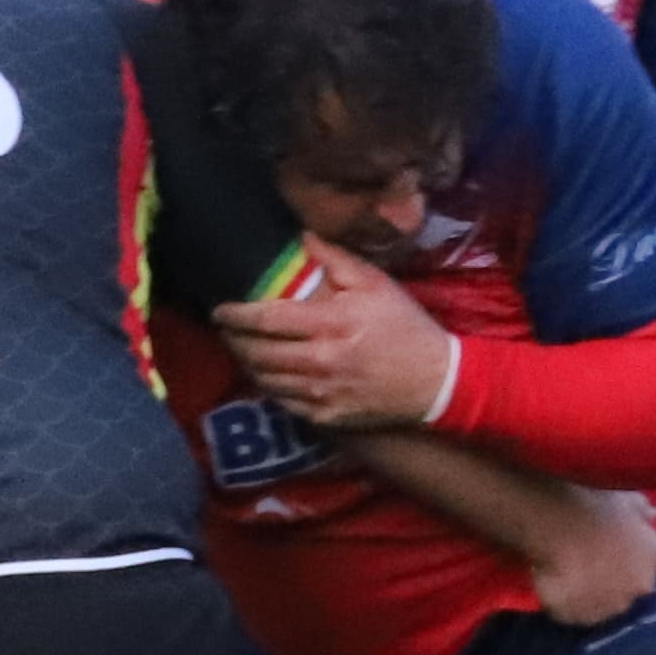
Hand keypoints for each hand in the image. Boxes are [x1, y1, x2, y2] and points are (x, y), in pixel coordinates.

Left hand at [213, 245, 457, 431]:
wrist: (435, 381)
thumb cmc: (404, 327)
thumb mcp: (376, 283)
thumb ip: (335, 259)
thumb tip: (301, 236)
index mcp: (329, 324)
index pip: (266, 319)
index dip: (235, 314)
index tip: (220, 310)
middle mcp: (318, 362)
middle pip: (256, 353)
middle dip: (234, 340)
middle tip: (227, 329)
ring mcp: (320, 394)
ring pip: (264, 380)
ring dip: (247, 364)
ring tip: (242, 349)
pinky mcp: (325, 417)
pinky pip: (283, 403)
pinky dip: (269, 387)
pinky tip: (268, 375)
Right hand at [523, 489, 655, 628]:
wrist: (561, 523)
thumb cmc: (597, 503)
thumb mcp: (626, 497)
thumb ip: (642, 510)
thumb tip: (653, 515)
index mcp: (651, 559)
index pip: (644, 569)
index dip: (626, 563)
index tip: (608, 553)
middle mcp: (635, 591)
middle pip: (624, 593)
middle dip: (610, 583)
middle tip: (587, 564)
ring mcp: (604, 608)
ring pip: (597, 607)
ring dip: (586, 597)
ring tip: (567, 576)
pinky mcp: (574, 616)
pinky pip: (567, 613)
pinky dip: (561, 603)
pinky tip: (550, 584)